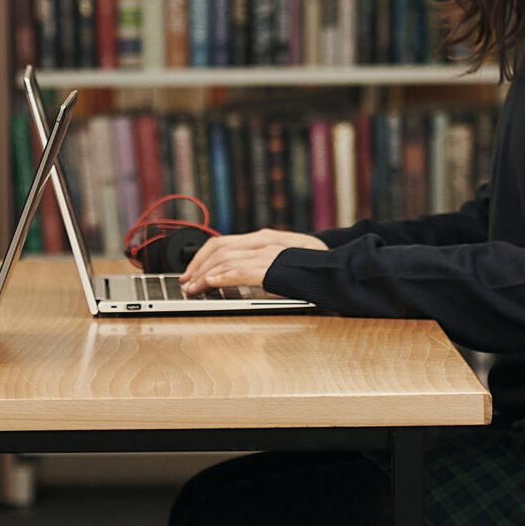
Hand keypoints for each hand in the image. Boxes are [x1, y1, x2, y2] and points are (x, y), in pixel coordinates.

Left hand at [177, 228, 327, 292]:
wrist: (339, 266)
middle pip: (218, 248)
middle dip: (196, 265)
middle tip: (185, 281)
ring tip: (192, 288)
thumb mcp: (286, 256)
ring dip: (203, 274)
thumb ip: (265, 260)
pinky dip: (220, 277)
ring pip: (224, 259)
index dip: (202, 257)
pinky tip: (210, 284)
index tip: (191, 271)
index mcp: (264, 237)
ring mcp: (267, 252)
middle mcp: (263, 241)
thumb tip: (239, 273)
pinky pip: (239, 271)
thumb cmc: (316, 265)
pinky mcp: (271, 267)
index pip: (223, 242)